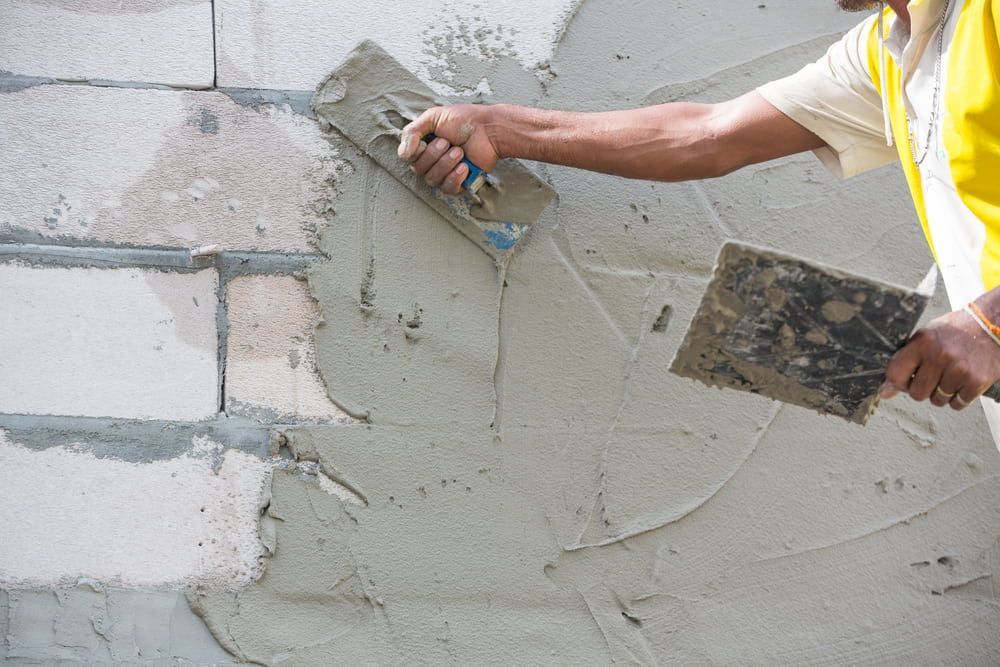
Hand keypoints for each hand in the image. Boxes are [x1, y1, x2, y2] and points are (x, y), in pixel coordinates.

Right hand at [397, 104, 502, 195]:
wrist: (488, 129)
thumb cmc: (463, 120)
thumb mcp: (433, 117)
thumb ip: (412, 132)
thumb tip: (404, 154)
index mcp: (423, 144)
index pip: (406, 156)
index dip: (416, 151)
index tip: (428, 139)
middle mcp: (430, 160)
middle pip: (418, 169)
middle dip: (434, 154)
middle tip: (449, 142)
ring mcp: (444, 172)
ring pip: (432, 179)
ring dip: (446, 164)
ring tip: (460, 151)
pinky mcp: (458, 182)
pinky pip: (447, 188)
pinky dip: (455, 177)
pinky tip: (464, 166)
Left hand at [881, 307, 999, 409]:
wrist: (993, 325)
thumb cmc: (956, 330)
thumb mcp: (927, 336)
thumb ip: (906, 360)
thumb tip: (885, 390)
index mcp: (923, 342)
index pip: (895, 374)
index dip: (896, 383)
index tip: (902, 383)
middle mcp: (940, 356)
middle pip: (917, 393)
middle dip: (921, 390)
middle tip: (931, 378)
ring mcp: (959, 370)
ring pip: (937, 400)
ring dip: (941, 394)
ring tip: (949, 376)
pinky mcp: (976, 381)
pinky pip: (957, 404)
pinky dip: (957, 398)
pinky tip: (961, 382)